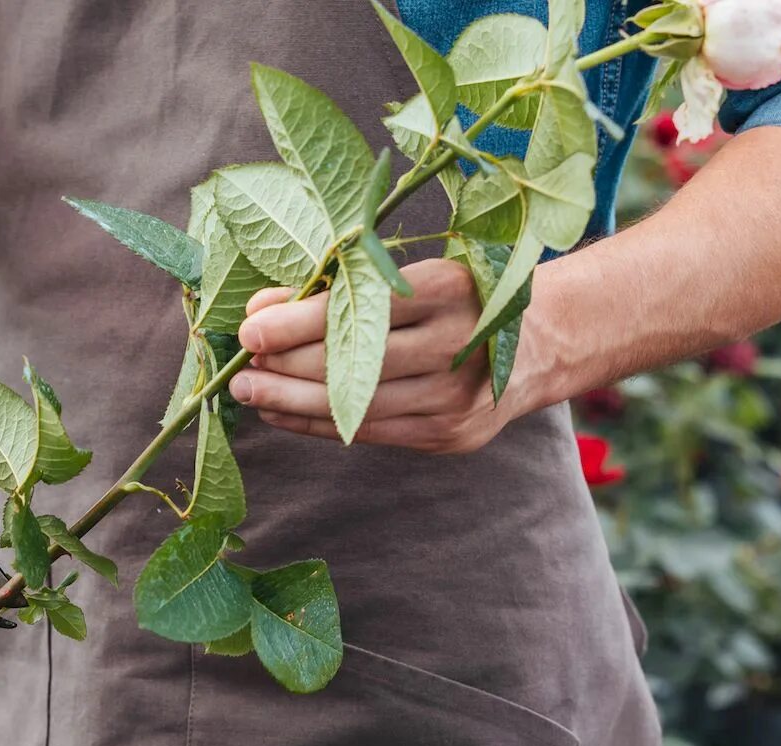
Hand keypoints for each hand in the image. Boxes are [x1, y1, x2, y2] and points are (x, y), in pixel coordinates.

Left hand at [228, 257, 538, 452]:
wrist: (542, 341)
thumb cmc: (459, 297)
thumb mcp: (409, 276)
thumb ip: (338, 289)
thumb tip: (259, 309)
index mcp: (451, 290)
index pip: (361, 309)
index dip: (299, 323)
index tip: (249, 329)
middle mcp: (458, 345)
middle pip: (354, 363)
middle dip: (285, 368)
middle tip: (237, 370)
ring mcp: (456, 397)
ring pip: (355, 405)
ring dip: (291, 402)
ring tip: (248, 393)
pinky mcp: (449, 435)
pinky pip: (368, 432)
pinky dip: (317, 425)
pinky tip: (281, 415)